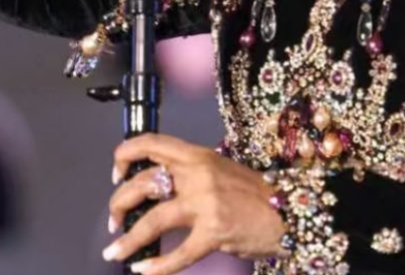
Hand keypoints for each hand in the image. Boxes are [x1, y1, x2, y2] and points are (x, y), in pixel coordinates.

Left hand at [104, 133, 287, 274]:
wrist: (290, 211)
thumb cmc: (254, 193)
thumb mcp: (220, 170)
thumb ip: (190, 174)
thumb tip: (156, 188)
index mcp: (198, 156)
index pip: (150, 143)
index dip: (125, 156)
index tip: (117, 175)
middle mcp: (198, 174)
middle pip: (143, 184)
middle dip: (118, 204)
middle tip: (114, 221)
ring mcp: (206, 204)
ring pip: (153, 220)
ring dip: (128, 239)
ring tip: (114, 252)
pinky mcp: (214, 232)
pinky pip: (179, 253)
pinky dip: (157, 266)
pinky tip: (144, 271)